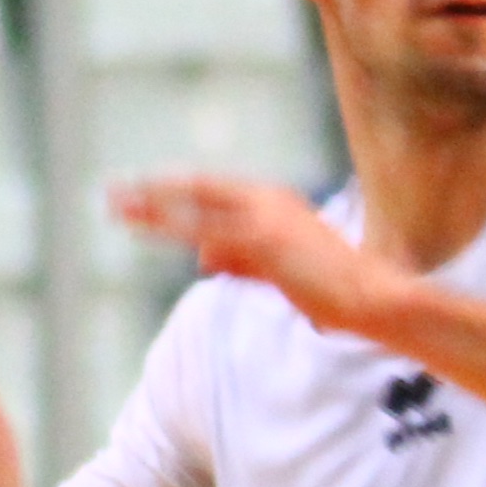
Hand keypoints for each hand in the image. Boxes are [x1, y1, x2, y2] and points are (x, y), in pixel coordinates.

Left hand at [113, 176, 405, 335]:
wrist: (371, 296)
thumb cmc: (333, 289)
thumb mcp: (278, 270)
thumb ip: (240, 260)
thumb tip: (200, 257)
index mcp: (274, 201)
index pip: (213, 192)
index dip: (177, 192)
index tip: (144, 195)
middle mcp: (267, 199)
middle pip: (197, 190)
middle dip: (154, 191)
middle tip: (114, 191)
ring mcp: (263, 215)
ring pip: (194, 204)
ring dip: (151, 204)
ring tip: (114, 203)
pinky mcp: (260, 238)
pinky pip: (202, 228)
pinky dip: (168, 223)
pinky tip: (140, 224)